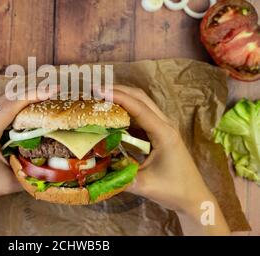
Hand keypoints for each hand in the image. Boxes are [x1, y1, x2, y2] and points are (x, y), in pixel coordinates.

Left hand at [0, 88, 54, 235]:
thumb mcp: (7, 183)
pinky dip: (9, 107)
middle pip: (6, 98)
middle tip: (50, 92)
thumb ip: (30, 174)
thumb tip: (51, 168)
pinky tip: (20, 112)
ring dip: (19, 98)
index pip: (12, 106)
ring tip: (39, 99)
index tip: (52, 90)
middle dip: (29, 92)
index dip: (33, 95)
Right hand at [100, 85, 229, 235]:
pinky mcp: (160, 133)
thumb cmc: (173, 190)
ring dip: (123, 97)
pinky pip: (142, 115)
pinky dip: (126, 110)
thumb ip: (120, 177)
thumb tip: (95, 171)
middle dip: (118, 90)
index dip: (118, 97)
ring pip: (142, 103)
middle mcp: (165, 125)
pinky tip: (112, 114)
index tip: (98, 90)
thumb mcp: (144, 186)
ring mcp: (164, 127)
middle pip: (141, 98)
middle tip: (96, 90)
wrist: (194, 197)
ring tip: (101, 98)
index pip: (138, 108)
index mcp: (164, 133)